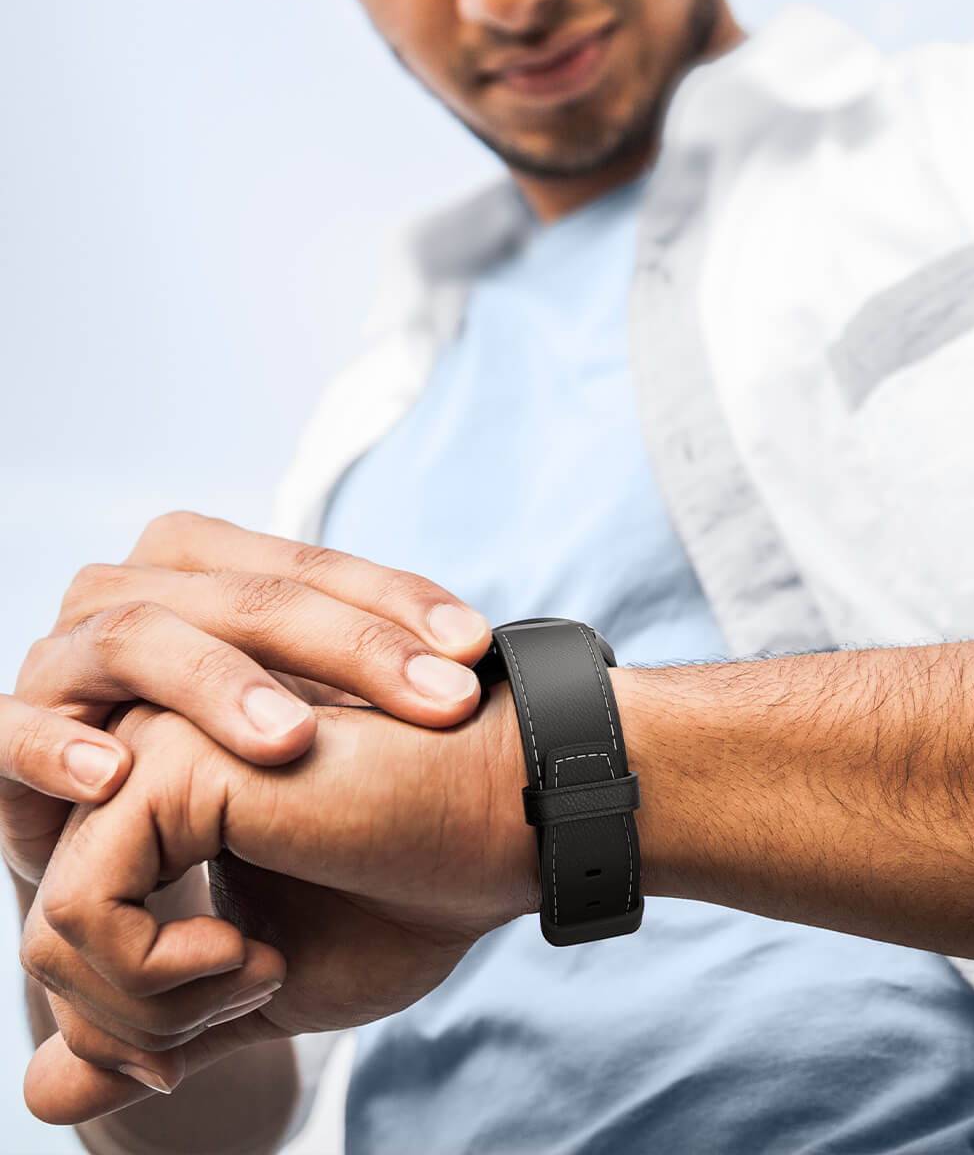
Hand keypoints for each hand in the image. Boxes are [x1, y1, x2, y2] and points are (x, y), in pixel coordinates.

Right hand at [5, 510, 491, 882]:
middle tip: (435, 700)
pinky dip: (58, 748)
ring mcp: (65, 659)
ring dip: (216, 685)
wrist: (119, 843)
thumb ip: (366, 667)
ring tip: (291, 741)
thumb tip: (488, 651)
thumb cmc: (224, 762)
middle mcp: (136, 593)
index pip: (315, 567)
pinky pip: (14, 731)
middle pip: (244, 595)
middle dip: (348, 648)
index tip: (476, 650)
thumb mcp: (301, 703)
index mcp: (209, 568)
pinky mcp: (5, 735)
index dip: (398, 603)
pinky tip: (117, 774)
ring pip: (137, 637)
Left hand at [19, 691, 536, 1123]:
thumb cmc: (407, 894)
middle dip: (141, 1021)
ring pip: (55, 937)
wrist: (497, 830)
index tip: (232, 1010)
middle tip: (256, 989)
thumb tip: (39, 1093)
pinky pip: (85, 913)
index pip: (68, 941)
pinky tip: (254, 951)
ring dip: (158, 1005)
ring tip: (261, 968)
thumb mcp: (266, 986)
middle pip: (52, 945)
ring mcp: (153, 758)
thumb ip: (154, 1024)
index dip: (131, 1021)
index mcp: (163, 810)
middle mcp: (143, 769)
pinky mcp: (175, 766)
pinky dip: (158, 975)